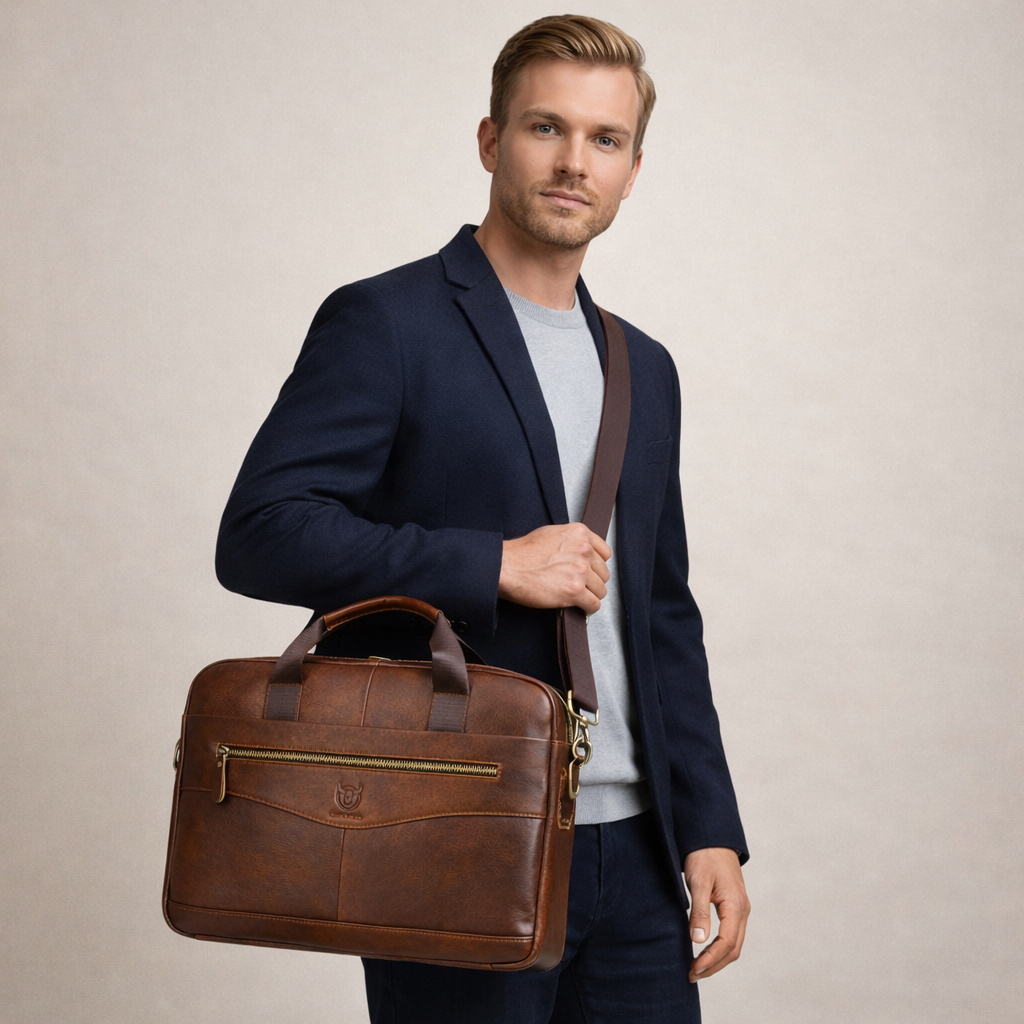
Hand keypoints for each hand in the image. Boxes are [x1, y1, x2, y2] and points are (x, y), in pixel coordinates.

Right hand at [498, 524, 610, 613]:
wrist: (507, 567)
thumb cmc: (522, 552)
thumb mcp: (551, 533)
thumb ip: (571, 541)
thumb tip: (579, 551)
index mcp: (580, 533)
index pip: (605, 553)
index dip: (597, 565)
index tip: (591, 572)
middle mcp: (584, 550)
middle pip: (603, 573)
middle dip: (593, 582)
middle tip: (581, 587)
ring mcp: (580, 571)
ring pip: (601, 590)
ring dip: (591, 596)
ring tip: (579, 598)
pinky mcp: (574, 591)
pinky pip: (593, 604)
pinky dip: (588, 609)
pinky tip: (581, 608)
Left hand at [684, 847, 749, 982]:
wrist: (712, 836)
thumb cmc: (704, 856)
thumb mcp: (698, 882)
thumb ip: (699, 911)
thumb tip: (697, 940)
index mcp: (736, 905)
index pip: (727, 943)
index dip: (710, 960)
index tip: (693, 969)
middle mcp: (742, 910)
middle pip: (733, 949)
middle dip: (714, 965)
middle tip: (692, 974)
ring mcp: (740, 909)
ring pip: (734, 944)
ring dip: (717, 959)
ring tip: (697, 968)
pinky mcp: (734, 906)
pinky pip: (732, 934)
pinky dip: (720, 948)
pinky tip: (705, 952)